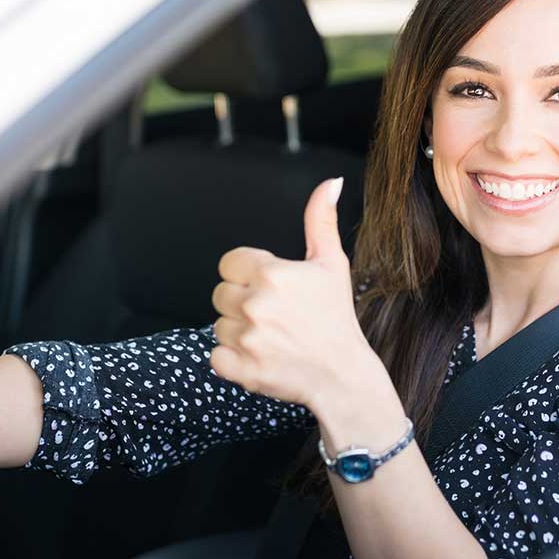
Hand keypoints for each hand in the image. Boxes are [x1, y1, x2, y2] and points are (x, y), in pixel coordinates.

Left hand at [209, 178, 390, 420]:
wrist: (343, 374)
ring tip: (271, 337)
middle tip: (274, 315)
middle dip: (242, 303)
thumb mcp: (332, 264)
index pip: (229, 264)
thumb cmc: (337, 318)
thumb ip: (321, 220)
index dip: (248, 275)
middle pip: (221, 294)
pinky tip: (260, 355)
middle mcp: (255, 304)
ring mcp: (246, 338)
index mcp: (272, 274)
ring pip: (219, 325)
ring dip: (239, 331)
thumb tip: (331, 183)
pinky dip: (232, 359)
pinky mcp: (240, 368)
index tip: (271, 289)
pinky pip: (215, 356)